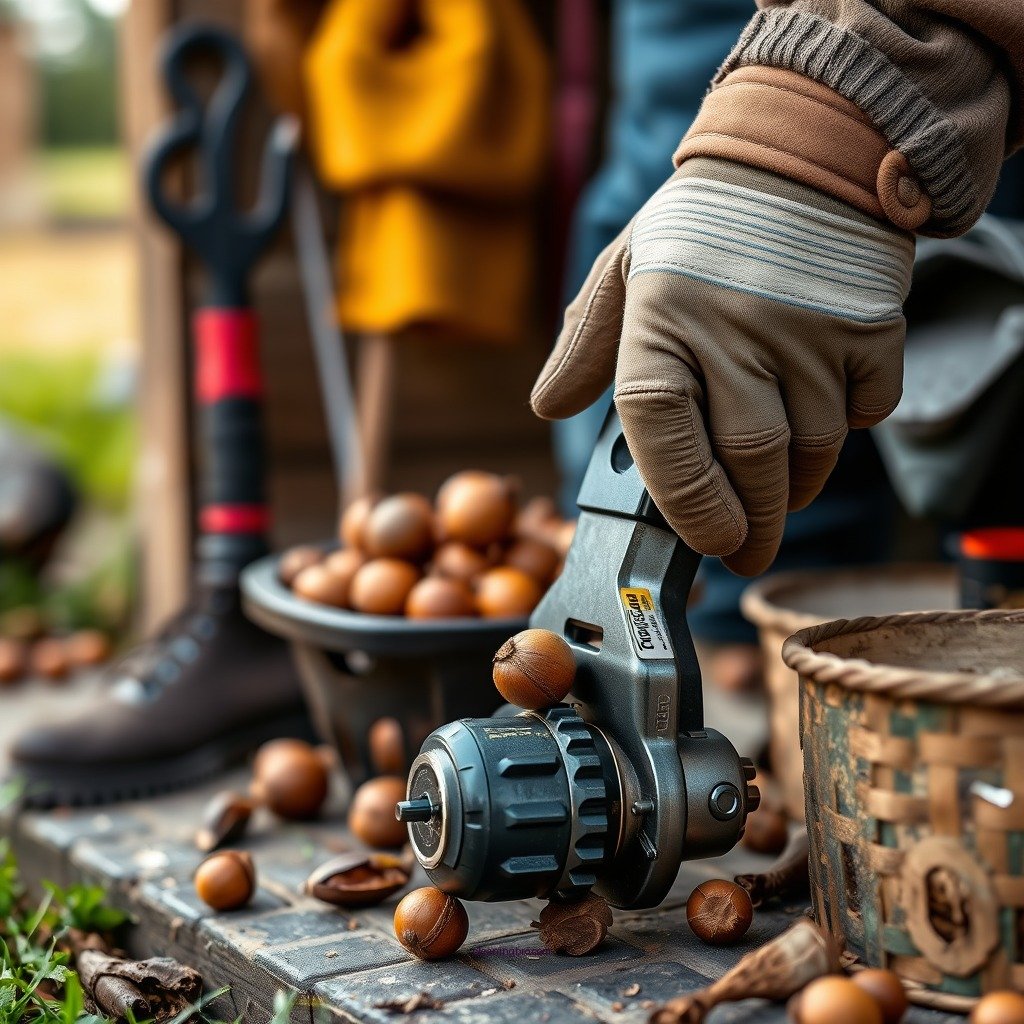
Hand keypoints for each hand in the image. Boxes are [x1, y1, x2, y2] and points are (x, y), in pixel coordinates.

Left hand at [532, 159, 913, 575]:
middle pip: (751, 459)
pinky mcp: (871, 325)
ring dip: (796, 486)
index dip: (683, 499)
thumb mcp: (626, 268)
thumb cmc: (699, 226)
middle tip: (745, 549)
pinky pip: (866, 412)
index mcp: (659, 317)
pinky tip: (823, 414)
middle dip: (751, 523)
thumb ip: (586, 341)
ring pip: (812, 448)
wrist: (800, 152)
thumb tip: (549, 408)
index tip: (704, 540)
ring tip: (777, 495)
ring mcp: (808, 328)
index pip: (660, 429)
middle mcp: (734, 326)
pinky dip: (848, 427)